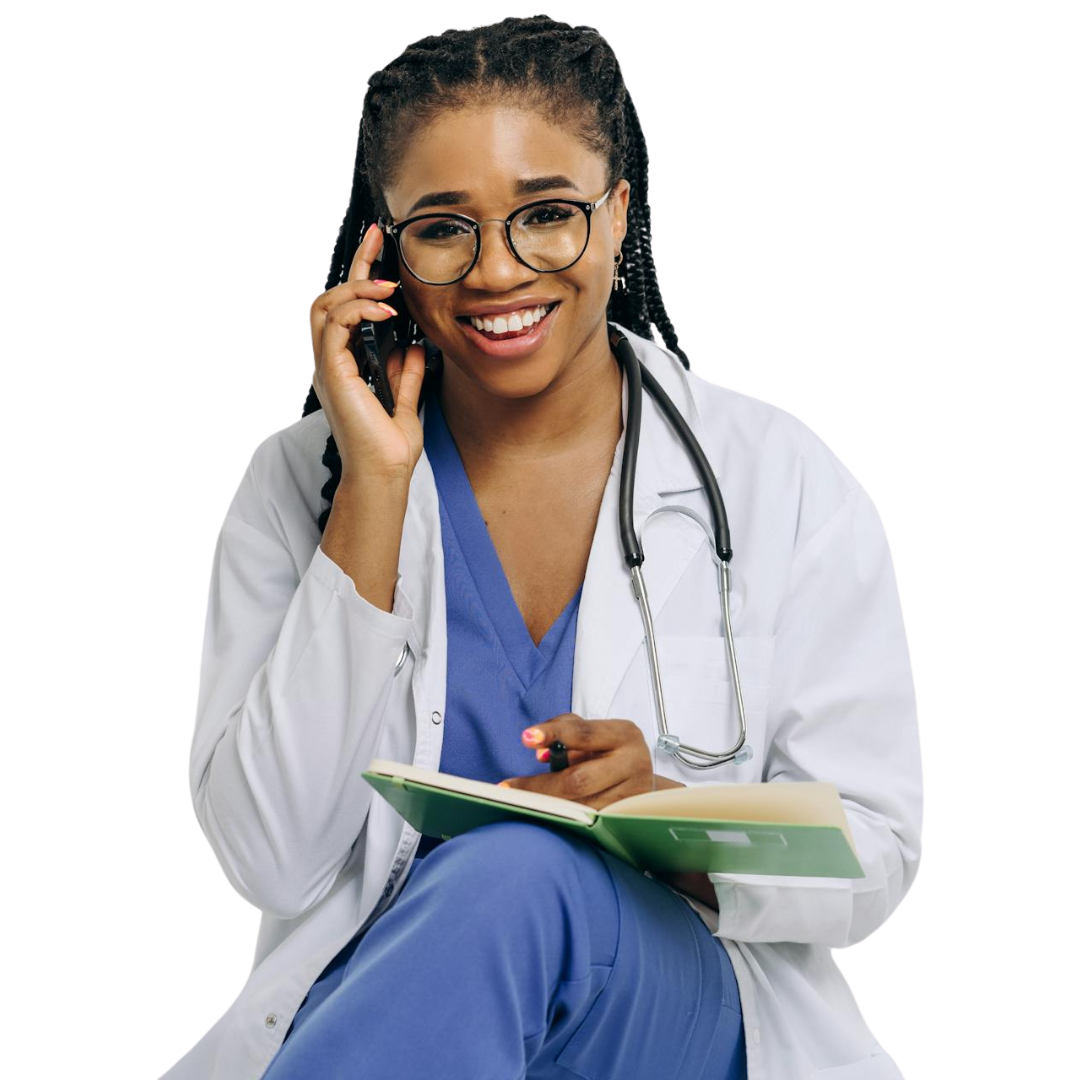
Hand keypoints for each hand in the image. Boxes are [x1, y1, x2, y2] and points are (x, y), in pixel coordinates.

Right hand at [307, 222, 427, 482]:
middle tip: (379, 242)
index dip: (359, 273)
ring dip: (357, 288)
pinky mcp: (332, 374)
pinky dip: (358, 311)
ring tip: (388, 286)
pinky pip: (334, 327)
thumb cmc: (390, 446)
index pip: (343, 308)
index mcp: (343, 365)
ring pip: (324, 307)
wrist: (385, 473)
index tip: (379, 243)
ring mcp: (327, 367)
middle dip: (353, 266)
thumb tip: (412, 346)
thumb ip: (407, 374)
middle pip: (326, 298)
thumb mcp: (406, 401)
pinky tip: (385, 310)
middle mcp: (329, 362)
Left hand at [498, 714, 656, 811]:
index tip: (526, 738)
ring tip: (521, 802)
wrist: (643, 782)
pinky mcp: (626, 817)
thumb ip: (565, 731)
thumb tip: (540, 752)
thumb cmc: (610, 752)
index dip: (553, 734)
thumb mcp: (593, 734)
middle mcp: (634, 762)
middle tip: (509, 788)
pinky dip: (564, 817)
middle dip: (540, 786)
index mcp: (624, 734)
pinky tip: (546, 814)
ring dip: (548, 806)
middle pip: (579, 779)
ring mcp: (632, 794)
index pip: (583, 733)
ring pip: (582, 806)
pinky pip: (588, 820)